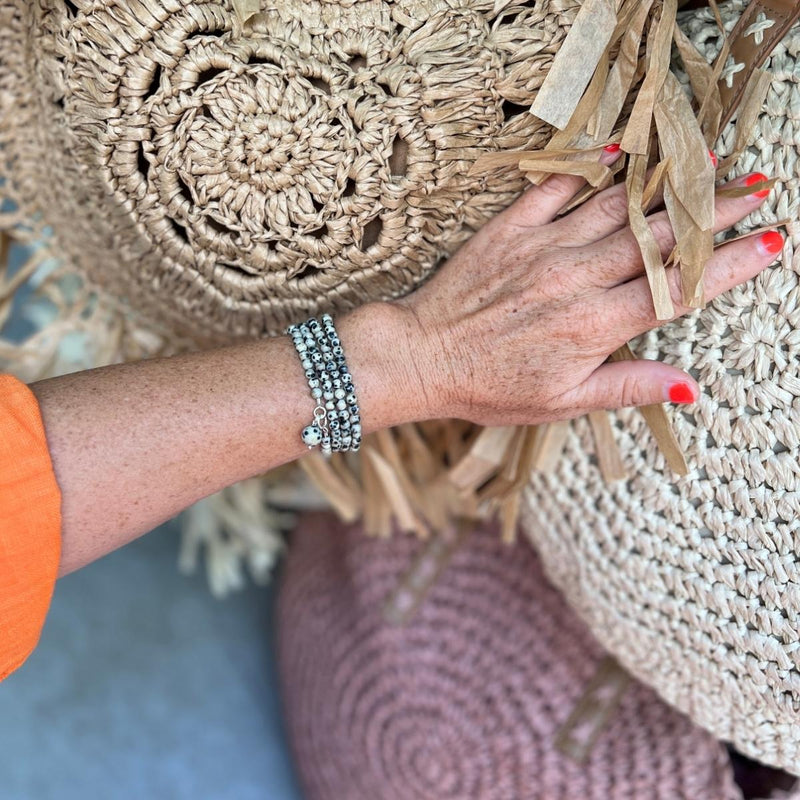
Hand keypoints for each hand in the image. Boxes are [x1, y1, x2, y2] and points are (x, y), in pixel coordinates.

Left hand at [394, 153, 782, 426]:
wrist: (421, 356)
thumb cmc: (489, 387)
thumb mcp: (560, 402)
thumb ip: (625, 389)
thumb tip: (687, 387)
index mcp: (595, 325)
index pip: (678, 289)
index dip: (730, 266)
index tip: (770, 243)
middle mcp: (576, 278)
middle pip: (660, 237)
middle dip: (714, 212)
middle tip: (755, 189)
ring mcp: (543, 247)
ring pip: (619, 206)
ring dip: (667, 183)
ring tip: (707, 161)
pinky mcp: (511, 228)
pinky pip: (558, 188)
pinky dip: (592, 170)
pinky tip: (623, 152)